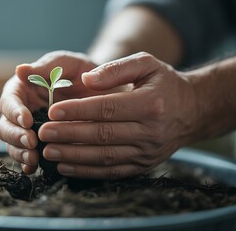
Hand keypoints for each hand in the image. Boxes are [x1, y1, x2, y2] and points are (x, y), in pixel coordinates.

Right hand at [0, 51, 106, 173]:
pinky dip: (28, 164)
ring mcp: (29, 130)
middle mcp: (21, 111)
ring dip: (20, 153)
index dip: (14, 112)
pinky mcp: (40, 145)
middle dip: (15, 136)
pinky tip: (34, 168)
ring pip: (13, 145)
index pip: (9, 101)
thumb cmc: (80, 72)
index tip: (27, 120)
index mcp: (22, 89)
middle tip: (31, 143)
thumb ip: (46, 67)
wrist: (100, 90)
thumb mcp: (66, 64)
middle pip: (6, 126)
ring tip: (33, 159)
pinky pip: (28, 157)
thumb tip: (20, 70)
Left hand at [40, 52, 197, 178]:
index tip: (53, 110)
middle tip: (43, 133)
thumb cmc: (165, 84)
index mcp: (151, 104)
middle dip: (69, 135)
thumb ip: (116, 69)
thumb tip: (86, 80)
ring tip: (48, 152)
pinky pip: (112, 171)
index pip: (108, 108)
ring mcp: (147, 152)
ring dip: (74, 156)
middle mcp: (150, 132)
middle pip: (103, 135)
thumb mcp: (147, 64)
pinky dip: (87, 171)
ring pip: (105, 156)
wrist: (192, 111)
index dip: (78, 110)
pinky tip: (66, 167)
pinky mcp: (143, 165)